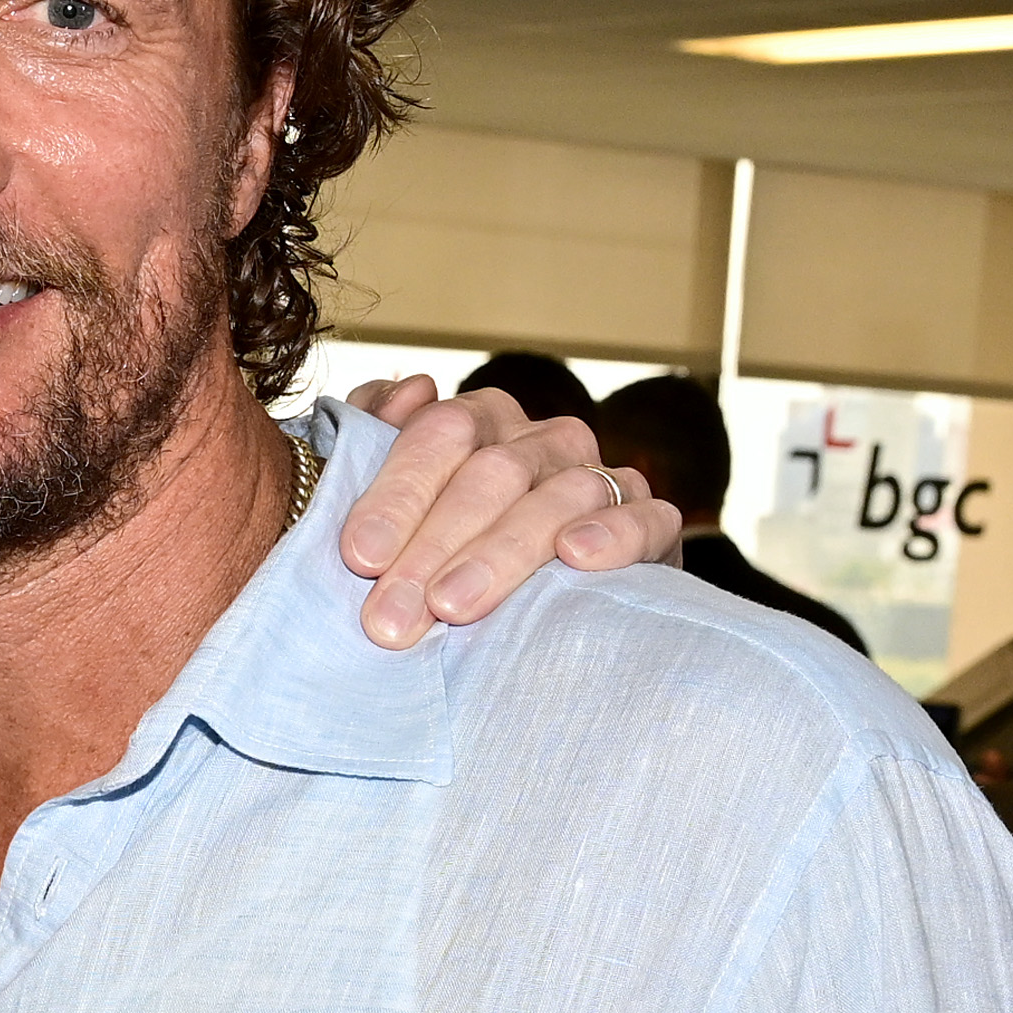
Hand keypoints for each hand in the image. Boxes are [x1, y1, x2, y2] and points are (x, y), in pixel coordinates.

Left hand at [336, 378, 691, 645]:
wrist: (545, 621)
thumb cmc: (451, 560)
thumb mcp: (402, 508)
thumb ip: (376, 439)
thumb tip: (405, 391)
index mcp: (480, 422)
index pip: (438, 436)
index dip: (397, 494)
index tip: (359, 556)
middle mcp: (543, 440)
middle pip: (491, 473)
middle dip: (433, 547)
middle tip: (391, 616)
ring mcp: (601, 478)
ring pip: (559, 496)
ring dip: (502, 552)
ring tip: (453, 606)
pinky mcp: (653, 524)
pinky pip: (645, 517)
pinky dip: (613, 533)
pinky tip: (575, 556)